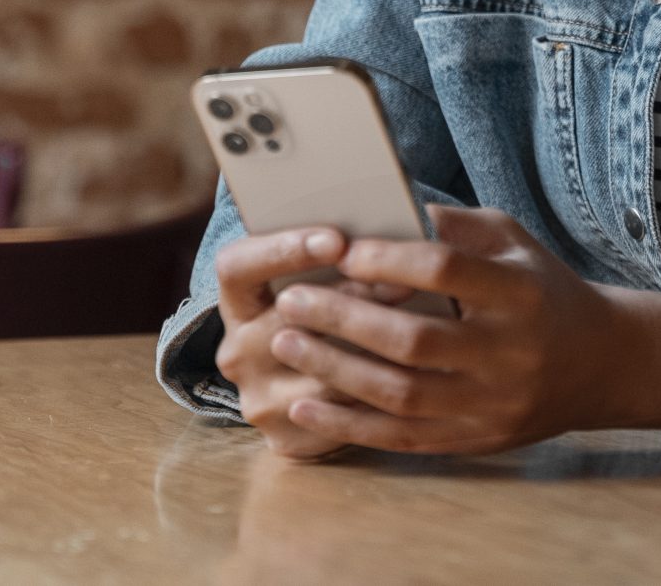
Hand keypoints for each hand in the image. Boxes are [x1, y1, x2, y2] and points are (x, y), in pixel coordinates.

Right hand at [212, 226, 413, 460]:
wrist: (310, 380)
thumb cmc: (331, 303)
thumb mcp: (323, 270)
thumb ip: (342, 245)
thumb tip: (396, 221)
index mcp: (237, 300)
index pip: (237, 266)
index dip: (283, 249)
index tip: (336, 239)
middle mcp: (237, 352)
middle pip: (288, 320)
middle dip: (350, 297)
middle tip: (403, 281)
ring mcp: (259, 400)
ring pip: (320, 374)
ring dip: (374, 349)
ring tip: (424, 325)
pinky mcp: (286, 439)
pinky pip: (339, 417)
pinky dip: (379, 392)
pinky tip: (416, 374)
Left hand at [263, 205, 623, 453]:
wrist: (600, 364)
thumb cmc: (542, 289)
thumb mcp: (513, 242)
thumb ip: (454, 226)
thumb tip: (383, 206)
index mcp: (519, 293)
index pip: (446, 271)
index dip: (389, 261)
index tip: (341, 251)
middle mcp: (509, 353)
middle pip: (413, 340)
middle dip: (344, 319)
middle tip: (293, 299)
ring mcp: (492, 404)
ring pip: (399, 395)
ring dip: (334, 370)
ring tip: (285, 343)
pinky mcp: (475, 439)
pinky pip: (400, 439)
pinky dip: (346, 426)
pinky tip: (303, 408)